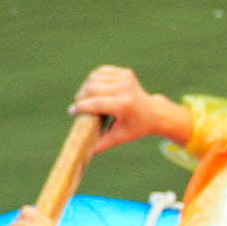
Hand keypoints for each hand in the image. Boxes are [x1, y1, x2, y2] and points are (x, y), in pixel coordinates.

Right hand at [69, 65, 190, 152]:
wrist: (154, 113)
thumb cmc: (135, 128)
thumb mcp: (119, 138)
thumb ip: (102, 144)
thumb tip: (85, 153)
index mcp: (124, 105)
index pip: (95, 103)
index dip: (81, 107)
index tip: (71, 111)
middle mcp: (125, 89)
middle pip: (92, 88)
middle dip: (81, 97)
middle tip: (78, 105)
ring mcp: (125, 78)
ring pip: (94, 78)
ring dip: (86, 88)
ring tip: (84, 98)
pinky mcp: (125, 73)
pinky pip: (101, 72)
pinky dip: (94, 79)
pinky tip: (93, 88)